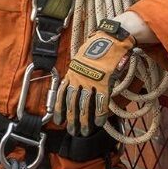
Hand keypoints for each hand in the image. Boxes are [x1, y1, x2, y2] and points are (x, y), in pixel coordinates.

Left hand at [53, 20, 135, 135]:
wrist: (109, 37)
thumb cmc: (97, 46)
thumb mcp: (81, 58)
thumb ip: (78, 73)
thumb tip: (80, 87)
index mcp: (71, 72)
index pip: (61, 94)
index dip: (58, 109)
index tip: (58, 121)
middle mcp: (78, 78)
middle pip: (71, 102)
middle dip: (71, 119)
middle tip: (72, 131)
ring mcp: (91, 80)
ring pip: (84, 105)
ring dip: (84, 120)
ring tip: (84, 131)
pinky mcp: (105, 81)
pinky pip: (100, 101)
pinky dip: (99, 113)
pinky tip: (98, 122)